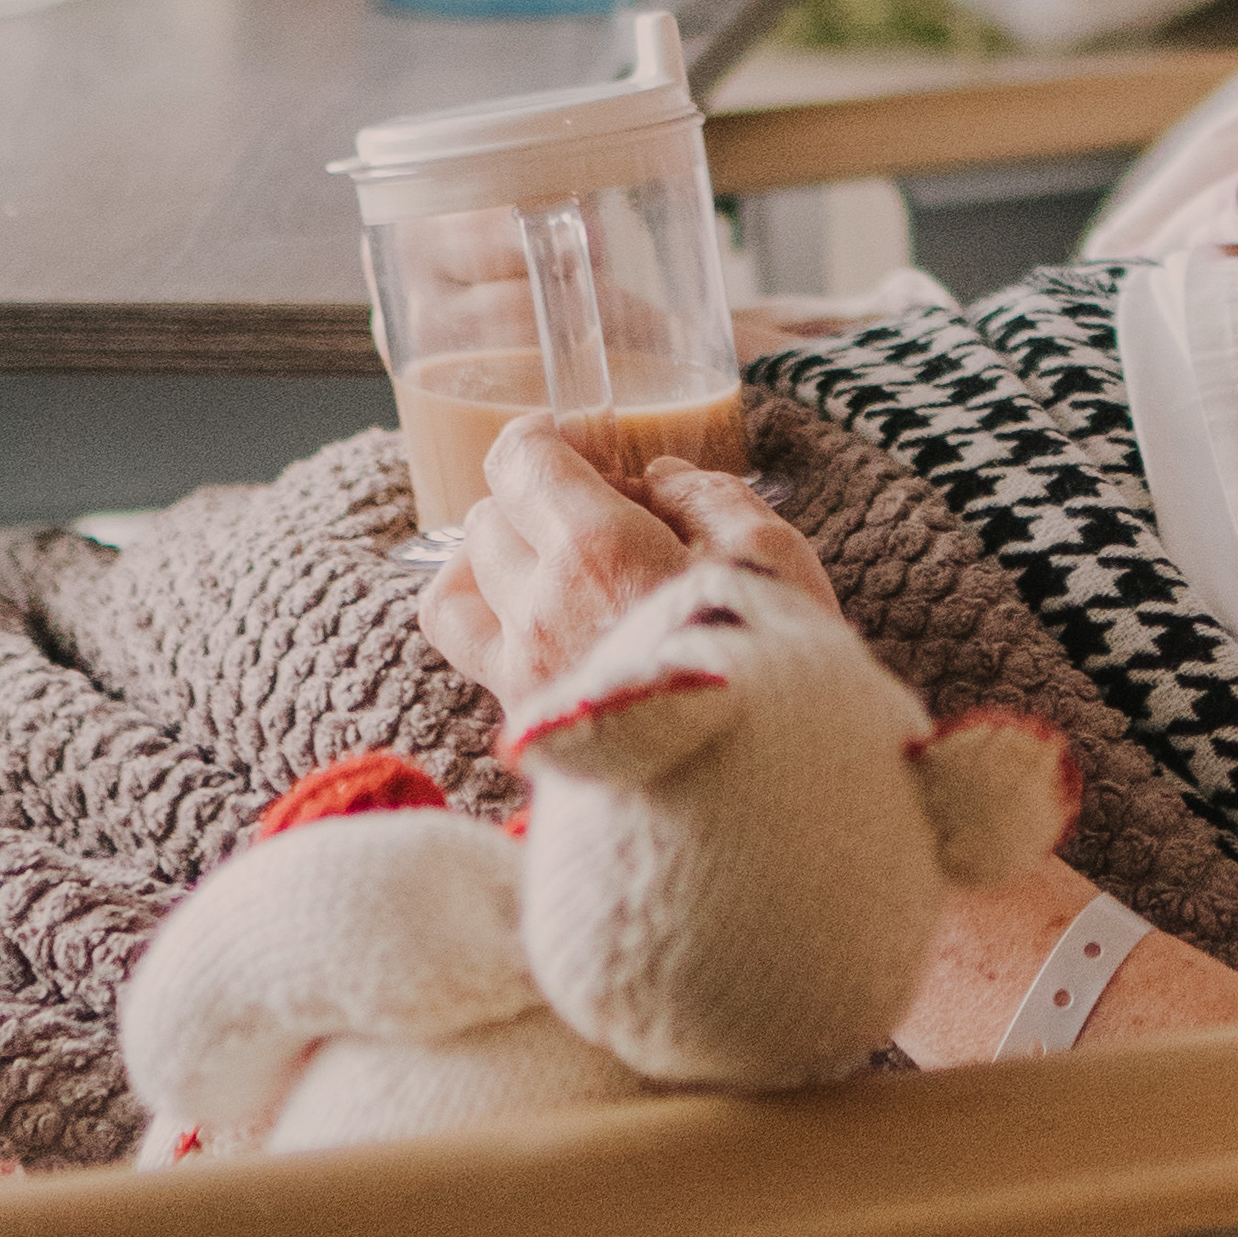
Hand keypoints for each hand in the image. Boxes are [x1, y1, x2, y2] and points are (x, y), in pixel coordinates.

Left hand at [413, 427, 845, 709]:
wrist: (755, 800)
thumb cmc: (776, 674)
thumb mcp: (774, 559)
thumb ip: (711, 498)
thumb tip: (659, 479)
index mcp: (598, 548)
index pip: (520, 460)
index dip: (546, 437)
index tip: (582, 441)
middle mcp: (538, 601)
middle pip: (490, 514)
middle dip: (535, 498)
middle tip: (598, 511)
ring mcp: (519, 665)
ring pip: (461, 575)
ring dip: (499, 552)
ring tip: (552, 561)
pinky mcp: (522, 715)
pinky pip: (463, 641)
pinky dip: (478, 608)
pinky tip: (524, 611)